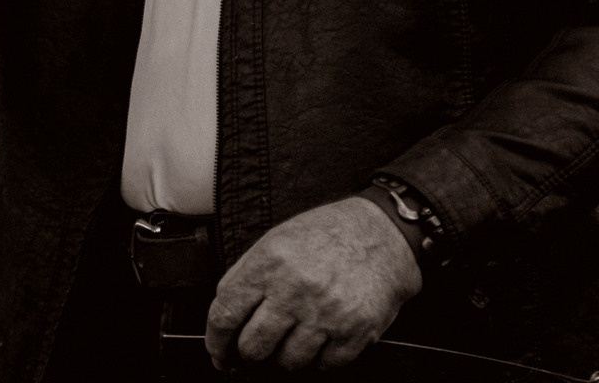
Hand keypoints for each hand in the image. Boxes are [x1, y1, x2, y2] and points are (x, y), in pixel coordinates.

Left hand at [206, 196, 421, 371]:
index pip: (226, 313)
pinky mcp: (355, 331)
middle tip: (257, 346)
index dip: (215, 340)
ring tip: (294, 336)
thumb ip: (246, 276)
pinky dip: (319, 358)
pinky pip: (325, 365)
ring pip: (288, 361)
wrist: (383, 234)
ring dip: (286, 355)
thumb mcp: (276, 240)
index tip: (217, 351)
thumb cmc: (326, 235)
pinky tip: (321, 338)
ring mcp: (326, 313)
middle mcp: (295, 289)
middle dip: (249, 352)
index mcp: (269, 263)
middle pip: (253, 346)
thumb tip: (224, 317)